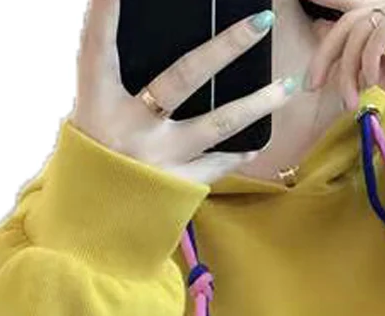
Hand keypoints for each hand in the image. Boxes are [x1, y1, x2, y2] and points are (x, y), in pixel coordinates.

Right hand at [71, 0, 305, 184]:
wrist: (94, 225)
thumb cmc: (97, 158)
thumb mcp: (94, 116)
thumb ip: (121, 84)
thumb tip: (167, 50)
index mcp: (97, 100)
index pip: (97, 46)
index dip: (104, 12)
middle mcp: (131, 126)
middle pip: (183, 77)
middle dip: (225, 47)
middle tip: (261, 22)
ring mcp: (159, 158)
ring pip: (218, 124)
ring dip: (257, 103)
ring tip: (289, 86)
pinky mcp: (178, 186)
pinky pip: (217, 163)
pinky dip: (237, 153)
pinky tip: (257, 142)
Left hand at [306, 0, 384, 108]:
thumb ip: (357, 58)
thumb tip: (322, 33)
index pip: (353, 10)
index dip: (329, 8)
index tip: (306, 7)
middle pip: (350, 21)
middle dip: (326, 54)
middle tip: (313, 84)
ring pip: (361, 27)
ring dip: (349, 68)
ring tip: (350, 99)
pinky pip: (382, 29)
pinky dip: (370, 57)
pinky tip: (371, 80)